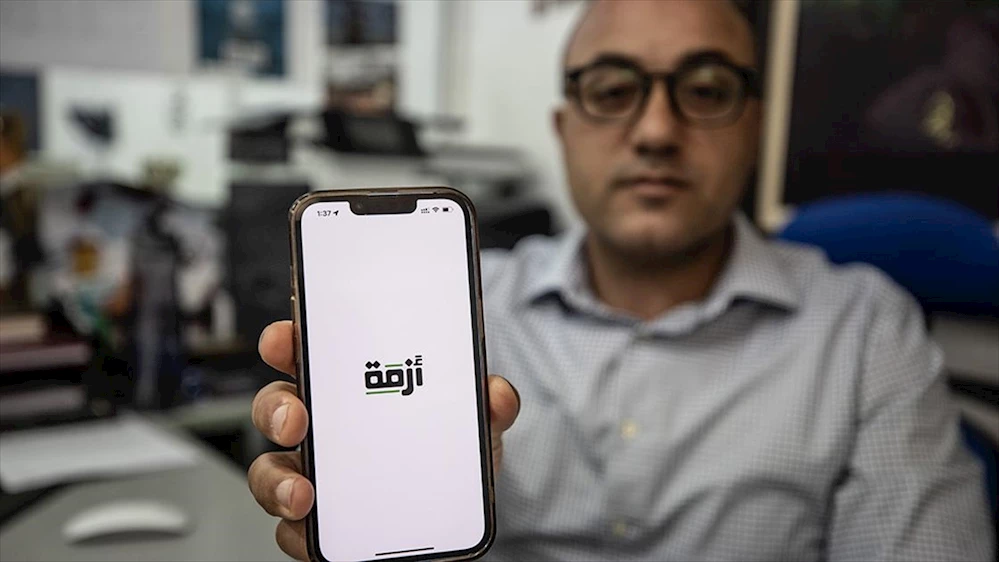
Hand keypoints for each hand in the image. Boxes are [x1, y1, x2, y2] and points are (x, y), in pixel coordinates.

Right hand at [248, 320, 520, 560]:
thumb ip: (490, 408)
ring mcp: (317, 476)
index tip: (285, 339)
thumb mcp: (477, 430)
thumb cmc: (450, 466)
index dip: (288, 339)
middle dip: (277, 407)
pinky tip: (314, 532)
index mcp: (356, 391)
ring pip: (271, 469)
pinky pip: (291, 529)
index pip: (312, 353)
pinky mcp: (318, 525)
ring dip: (277, 480)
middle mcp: (327, 429)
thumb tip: (497, 394)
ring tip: (303, 493)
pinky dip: (297, 532)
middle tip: (296, 419)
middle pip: (278, 405)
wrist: (454, 531)